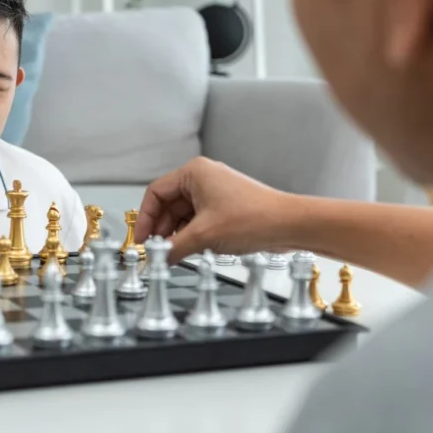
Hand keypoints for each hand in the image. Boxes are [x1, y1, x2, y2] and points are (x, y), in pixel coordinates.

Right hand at [136, 157, 293, 262]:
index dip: (146, 219)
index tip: (143, 241)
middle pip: (168, 204)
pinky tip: (190, 250)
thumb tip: (156, 259)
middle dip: (162, 229)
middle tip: (156, 252)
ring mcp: (215, 192)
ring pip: (183, 214)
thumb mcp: (204, 236)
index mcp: (194, 173)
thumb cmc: (254, 219)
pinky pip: (198, 220)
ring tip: (174, 254)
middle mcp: (203, 178)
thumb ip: (173, 248)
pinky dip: (191, 235)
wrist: (289, 225)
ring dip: (177, 234)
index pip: (156, 193)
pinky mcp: (225, 206)